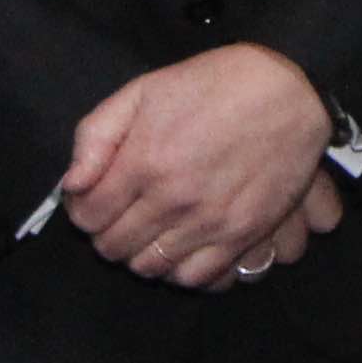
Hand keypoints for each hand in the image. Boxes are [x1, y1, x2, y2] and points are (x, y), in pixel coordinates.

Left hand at [62, 44, 335, 288]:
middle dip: (108, 233)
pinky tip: (182, 248)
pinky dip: (181, 271)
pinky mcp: (243, 234)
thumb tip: (73, 185)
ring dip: (142, 254)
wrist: (288, 90)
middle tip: (121, 216)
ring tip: (151, 233)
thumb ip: (96, 136)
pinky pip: (199, 278)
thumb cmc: (212, 84)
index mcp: (143, 161)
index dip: (83, 210)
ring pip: (151, 268)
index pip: (87, 216)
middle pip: (115, 247)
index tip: (93, 200)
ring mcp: (209, 222)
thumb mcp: (142, 91)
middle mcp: (172, 199)